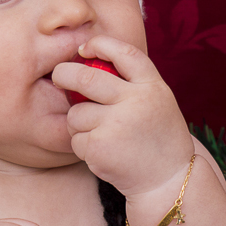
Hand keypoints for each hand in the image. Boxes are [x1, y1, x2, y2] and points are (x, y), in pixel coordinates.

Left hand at [52, 35, 194, 197]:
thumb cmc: (157, 139)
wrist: (167, 180)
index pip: (124, 54)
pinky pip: (75, 138)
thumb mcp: (156, 102)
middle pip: (86, 77)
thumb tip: (87, 60)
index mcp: (152, 86)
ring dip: (79, 123)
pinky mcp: (100, 146)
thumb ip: (132, 84)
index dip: (100, 45)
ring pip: (76, 113)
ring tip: (100, 135)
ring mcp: (117, 124)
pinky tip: (102, 152)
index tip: (84, 48)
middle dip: (64, 74)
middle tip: (58, 76)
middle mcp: (136, 101)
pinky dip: (82, 146)